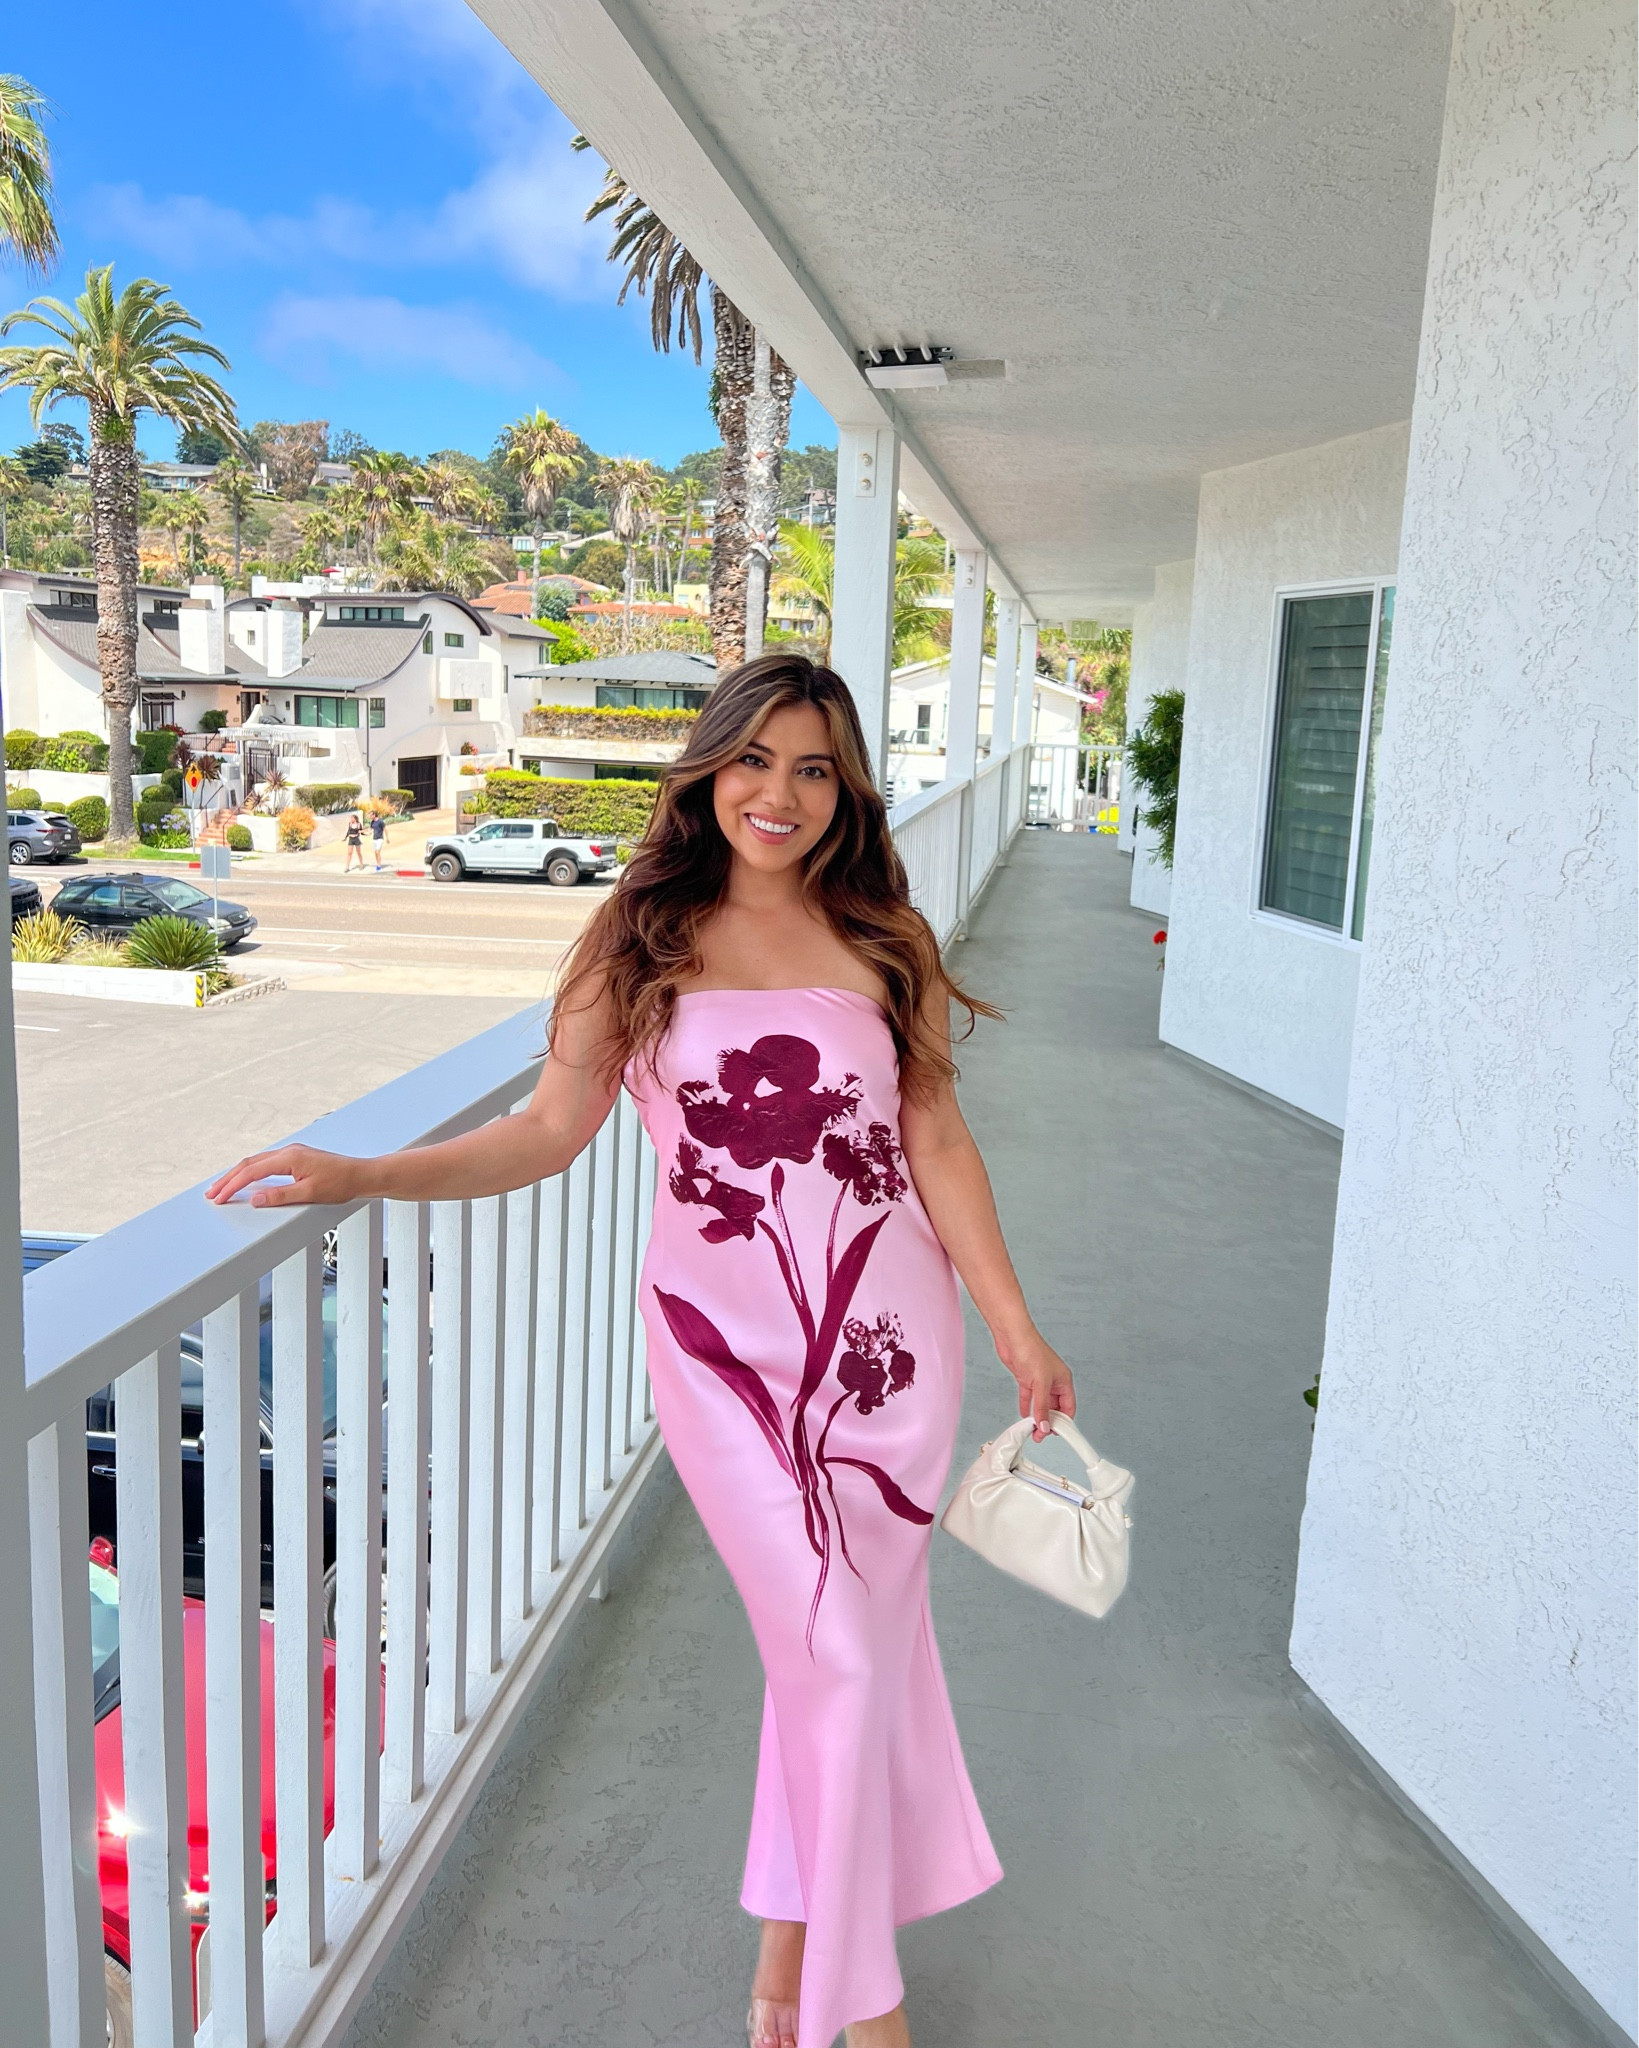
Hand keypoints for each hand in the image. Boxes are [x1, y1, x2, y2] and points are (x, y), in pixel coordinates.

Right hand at [205, 1144, 365, 1208]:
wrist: (362, 1175)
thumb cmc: (342, 1183)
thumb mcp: (310, 1193)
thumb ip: (280, 1196)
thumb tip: (254, 1198)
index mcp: (290, 1157)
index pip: (252, 1171)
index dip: (232, 1185)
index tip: (219, 1197)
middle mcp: (289, 1151)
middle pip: (249, 1163)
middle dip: (228, 1178)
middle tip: (211, 1193)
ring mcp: (293, 1153)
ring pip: (257, 1162)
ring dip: (238, 1175)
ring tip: (222, 1188)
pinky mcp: (297, 1158)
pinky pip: (266, 1163)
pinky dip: (251, 1172)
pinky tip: (246, 1180)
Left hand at [1000, 1330, 1075, 1439]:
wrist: (1012, 1336)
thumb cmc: (1031, 1350)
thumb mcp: (1040, 1383)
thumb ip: (1042, 1407)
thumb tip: (1045, 1426)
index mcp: (1063, 1381)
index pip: (1068, 1407)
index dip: (1063, 1422)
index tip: (1055, 1434)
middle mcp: (1053, 1382)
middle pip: (1055, 1408)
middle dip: (1049, 1422)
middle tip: (1040, 1435)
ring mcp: (1039, 1381)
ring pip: (1041, 1404)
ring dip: (1037, 1417)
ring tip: (1032, 1430)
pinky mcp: (1026, 1379)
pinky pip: (1028, 1397)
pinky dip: (1026, 1407)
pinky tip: (1024, 1416)